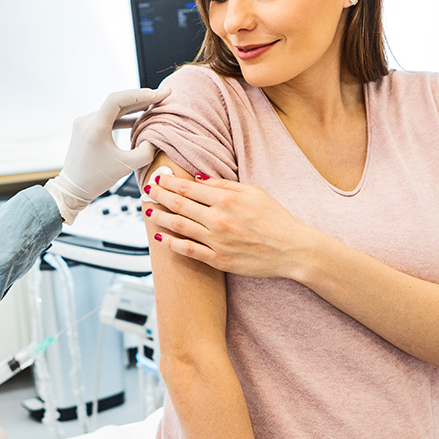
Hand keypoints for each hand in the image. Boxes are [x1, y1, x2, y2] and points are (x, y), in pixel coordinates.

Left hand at [45, 86, 169, 223]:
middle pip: (117, 102)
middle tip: (162, 95)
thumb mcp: (126, 166)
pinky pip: (107, 117)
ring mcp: (84, 123)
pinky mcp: (85, 128)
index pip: (118, 99)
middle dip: (141, 98)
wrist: (72, 189)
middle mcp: (87, 121)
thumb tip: (157, 138)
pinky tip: (137, 118)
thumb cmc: (96, 180)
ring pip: (112, 109)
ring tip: (153, 105)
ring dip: (133, 107)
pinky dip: (123, 117)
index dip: (140, 94)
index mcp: (95, 127)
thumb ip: (146, 152)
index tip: (158, 94)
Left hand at [143, 172, 320, 279]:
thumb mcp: (253, 192)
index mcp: (226, 200)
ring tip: (148, 210)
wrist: (292, 250)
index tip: (158, 179)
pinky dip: (172, 243)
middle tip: (146, 191)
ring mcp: (217, 241)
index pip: (189, 189)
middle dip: (159, 196)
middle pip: (180, 205)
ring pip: (180, 226)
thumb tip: (199, 179)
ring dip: (160, 217)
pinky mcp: (219, 259)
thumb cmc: (276, 219)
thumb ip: (224, 184)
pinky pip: (189, 250)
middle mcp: (218, 219)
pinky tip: (160, 237)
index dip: (169, 183)